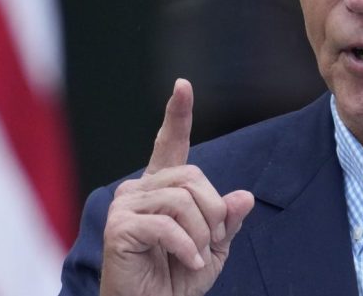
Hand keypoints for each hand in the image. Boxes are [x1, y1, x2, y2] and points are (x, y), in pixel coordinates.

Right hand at [100, 79, 254, 295]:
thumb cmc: (176, 279)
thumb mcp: (213, 248)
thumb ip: (226, 221)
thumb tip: (244, 196)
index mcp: (162, 188)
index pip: (170, 144)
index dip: (178, 115)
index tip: (183, 86)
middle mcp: (140, 188)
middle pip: (192, 178)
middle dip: (213, 213)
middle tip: (210, 244)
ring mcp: (125, 204)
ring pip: (182, 200)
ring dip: (200, 234)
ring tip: (196, 257)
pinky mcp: (119, 226)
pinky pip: (166, 225)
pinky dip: (186, 247)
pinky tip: (189, 263)